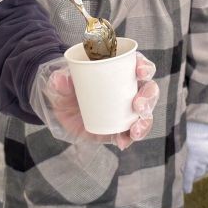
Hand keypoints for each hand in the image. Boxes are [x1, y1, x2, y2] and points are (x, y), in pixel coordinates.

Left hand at [30, 55, 158, 148]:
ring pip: (146, 113)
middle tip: (138, 105)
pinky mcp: (121, 127)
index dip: (145, 67)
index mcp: (119, 70)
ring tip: (135, 131)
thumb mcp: (58, 83)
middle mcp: (128, 89)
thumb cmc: (64, 89)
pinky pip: (131, 133)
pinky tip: (122, 142)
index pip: (139, 64)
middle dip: (149, 97)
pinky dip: (129, 138)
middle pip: (149, 89)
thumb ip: (58, 81)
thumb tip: (61, 80)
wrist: (60, 110)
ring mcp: (127, 109)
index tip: (140, 72)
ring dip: (145, 122)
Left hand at [183, 122, 207, 193]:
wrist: (202, 120)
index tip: (186, 191)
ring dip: (202, 164)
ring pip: (206, 168)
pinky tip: (206, 153)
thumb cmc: (186, 130)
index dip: (186, 185)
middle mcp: (203, 164)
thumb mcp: (177, 143)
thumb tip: (176, 165)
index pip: (188, 177)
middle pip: (198, 173)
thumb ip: (177, 156)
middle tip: (187, 165)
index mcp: (191, 162)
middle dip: (193, 171)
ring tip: (196, 155)